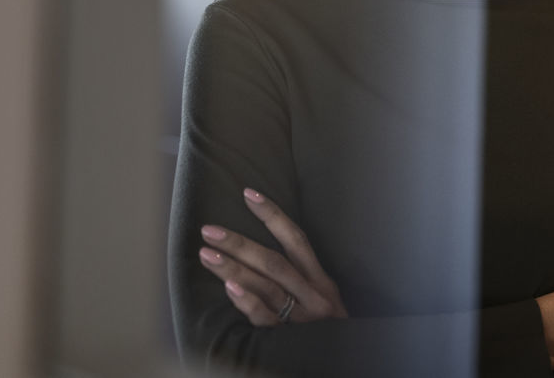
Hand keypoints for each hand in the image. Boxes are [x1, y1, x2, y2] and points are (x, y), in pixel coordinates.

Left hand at [198, 187, 347, 325]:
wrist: (346, 360)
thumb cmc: (327, 329)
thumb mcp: (321, 298)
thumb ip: (300, 279)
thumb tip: (258, 256)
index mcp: (320, 279)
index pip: (296, 239)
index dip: (273, 215)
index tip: (248, 194)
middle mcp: (313, 293)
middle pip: (274, 261)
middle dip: (240, 243)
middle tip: (209, 230)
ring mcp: (302, 315)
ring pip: (267, 285)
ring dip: (234, 268)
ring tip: (207, 254)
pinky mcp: (290, 337)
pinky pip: (266, 317)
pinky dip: (248, 302)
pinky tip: (229, 288)